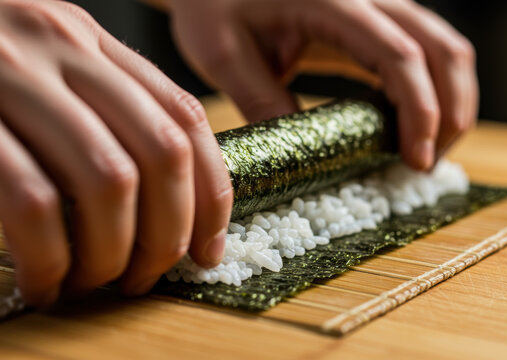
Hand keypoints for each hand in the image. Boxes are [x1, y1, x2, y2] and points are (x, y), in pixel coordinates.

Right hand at [0, 0, 231, 305]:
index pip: (186, 118)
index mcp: (94, 43)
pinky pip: (34, 204)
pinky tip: (46, 281)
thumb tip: (173, 201)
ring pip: (109, 182)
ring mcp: (10, 76)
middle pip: (163, 154)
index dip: (210, 196)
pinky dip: (50, 258)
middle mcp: (63, 47)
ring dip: (112, 253)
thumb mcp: (52, 74)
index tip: (207, 250)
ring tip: (94, 283)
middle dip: (168, 234)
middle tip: (147, 276)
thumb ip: (108, 115)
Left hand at [170, 0, 477, 169]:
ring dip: (449, 101)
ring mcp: (373, 7)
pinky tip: (408, 125)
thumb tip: (304, 153)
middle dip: (450, 110)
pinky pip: (419, 53)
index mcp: (330, 1)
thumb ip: (261, 100)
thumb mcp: (223, 56)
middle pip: (440, 47)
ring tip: (425, 150)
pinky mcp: (370, 23)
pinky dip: (427, 91)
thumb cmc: (212, 7)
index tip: (415, 159)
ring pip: (441, 47)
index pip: (398, 54)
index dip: (419, 109)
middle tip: (426, 164)